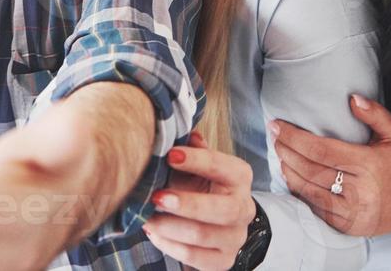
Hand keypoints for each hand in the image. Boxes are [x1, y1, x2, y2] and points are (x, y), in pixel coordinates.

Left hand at [144, 132, 253, 270]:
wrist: (219, 220)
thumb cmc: (202, 184)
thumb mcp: (199, 163)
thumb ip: (192, 148)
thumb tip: (184, 131)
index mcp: (239, 177)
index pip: (222, 166)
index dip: (197, 160)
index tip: (169, 155)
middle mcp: (244, 208)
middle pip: (222, 209)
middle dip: (187, 204)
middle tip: (156, 197)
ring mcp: (235, 237)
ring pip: (204, 236)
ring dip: (170, 227)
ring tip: (146, 218)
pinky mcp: (223, 261)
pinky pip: (195, 258)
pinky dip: (170, 247)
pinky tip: (154, 234)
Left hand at [270, 95, 390, 238]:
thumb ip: (375, 115)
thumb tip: (352, 99)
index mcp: (368, 164)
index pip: (321, 150)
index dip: (295, 138)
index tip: (278, 126)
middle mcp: (359, 190)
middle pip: (311, 169)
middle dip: (287, 152)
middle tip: (275, 137)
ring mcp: (352, 212)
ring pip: (309, 190)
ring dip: (289, 171)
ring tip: (280, 154)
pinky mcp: (346, 226)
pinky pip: (315, 208)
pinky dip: (299, 192)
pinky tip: (291, 177)